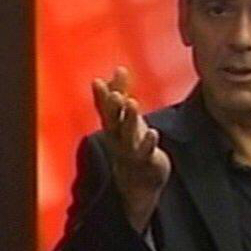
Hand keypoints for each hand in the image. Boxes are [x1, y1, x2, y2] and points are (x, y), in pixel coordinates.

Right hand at [91, 66, 170, 232]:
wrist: (138, 181)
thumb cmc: (131, 143)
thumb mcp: (126, 117)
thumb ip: (122, 93)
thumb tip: (119, 69)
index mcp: (112, 127)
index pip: (104, 109)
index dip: (100, 96)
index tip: (97, 81)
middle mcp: (118, 139)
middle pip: (113, 121)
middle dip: (113, 107)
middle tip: (116, 92)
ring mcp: (130, 151)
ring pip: (128, 135)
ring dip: (129, 119)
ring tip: (132, 102)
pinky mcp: (146, 161)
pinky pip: (146, 152)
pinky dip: (148, 143)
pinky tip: (153, 132)